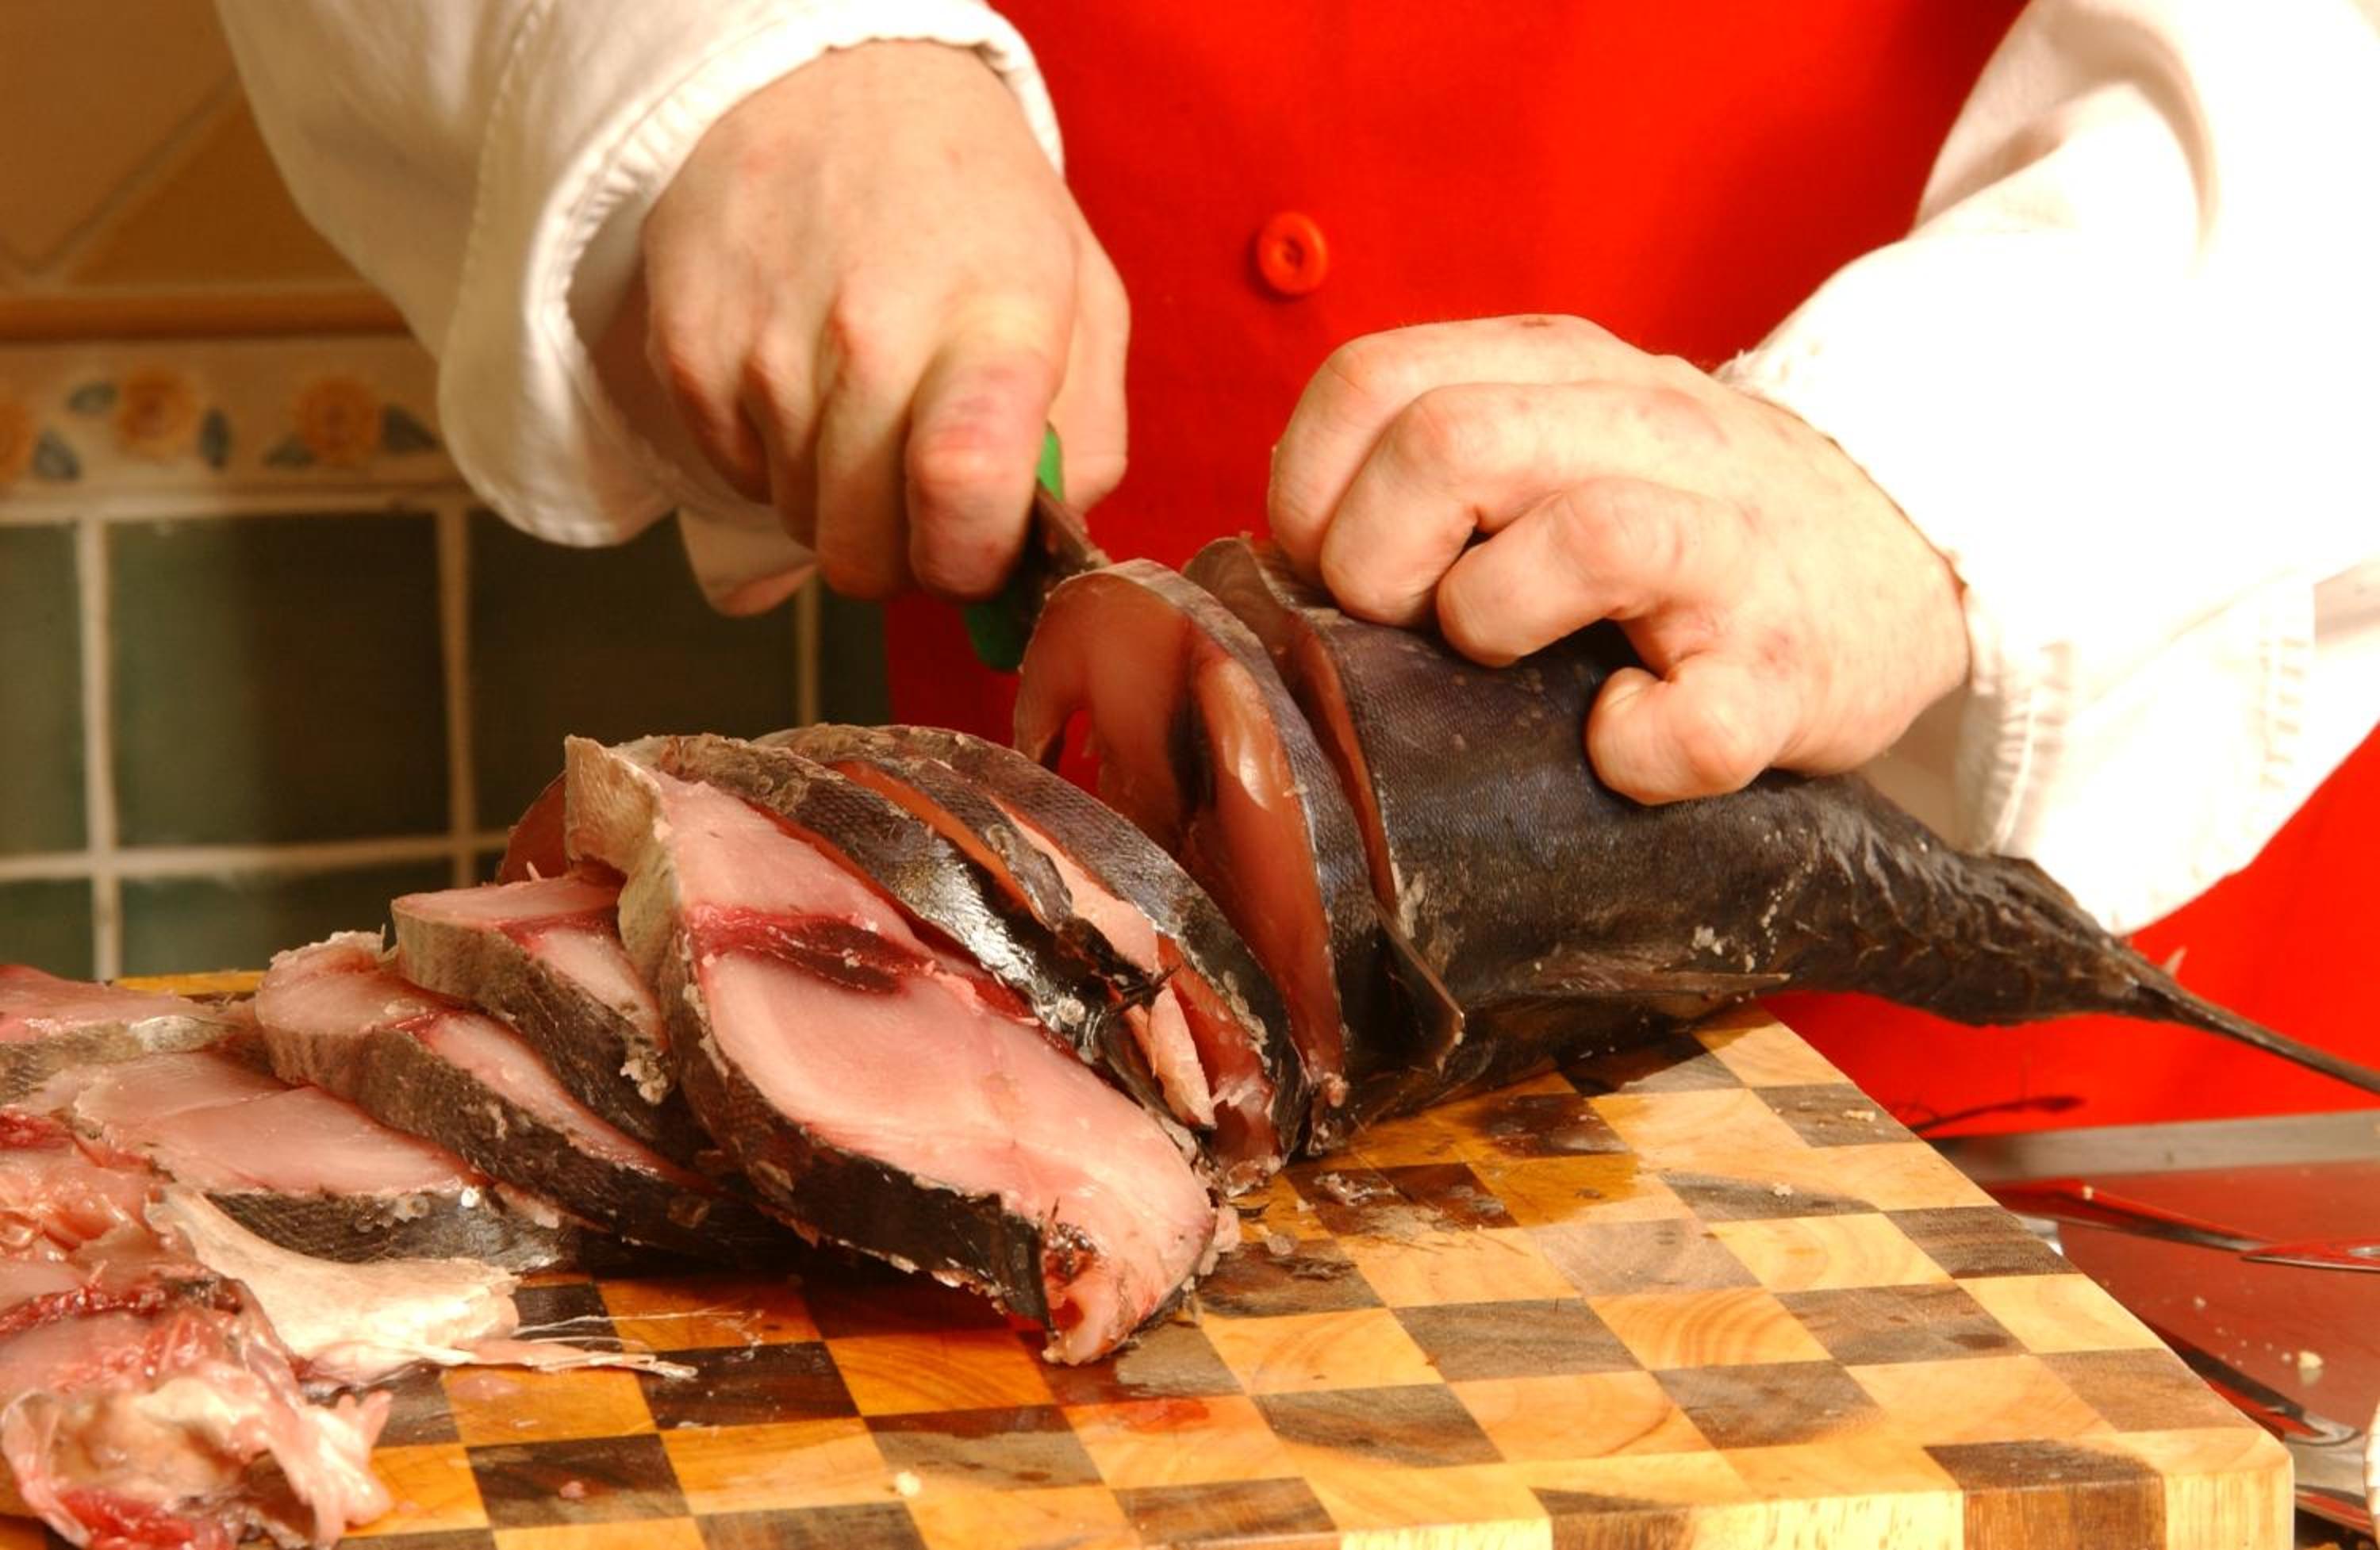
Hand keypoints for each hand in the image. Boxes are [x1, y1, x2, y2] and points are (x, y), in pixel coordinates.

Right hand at [632, 40, 1126, 599]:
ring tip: (867, 403)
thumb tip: (1046, 549)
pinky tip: (807, 373)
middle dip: (904, 550)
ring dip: (841, 499)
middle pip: (866, 554)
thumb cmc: (971, 204)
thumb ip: (1086, 439)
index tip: (980, 544)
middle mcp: (869, 339)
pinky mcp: (686, 356)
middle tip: (925, 486)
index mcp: (992, 323)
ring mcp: (763, 353)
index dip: (971, 561)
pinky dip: (776, 456)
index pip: (962, 492)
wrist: (828, 82)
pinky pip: (740, 478)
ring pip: (803, 526)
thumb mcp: (1081, 296)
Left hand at [1268, 315, 1968, 802]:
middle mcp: (1647, 431)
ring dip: (1490, 621)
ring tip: (1502, 660)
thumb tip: (1284, 554)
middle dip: (1375, 560)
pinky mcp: (1786, 671)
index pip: (1372, 377)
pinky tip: (1615, 742)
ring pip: (1581, 537)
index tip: (1328, 565)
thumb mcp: (1563, 430)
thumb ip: (1437, 450)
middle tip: (1403, 622)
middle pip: (1449, 442)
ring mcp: (1728, 549)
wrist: (1903, 553)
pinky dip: (1632, 751)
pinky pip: (1692, 723)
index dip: (1309, 489)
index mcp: (1563, 371)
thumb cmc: (1685, 516)